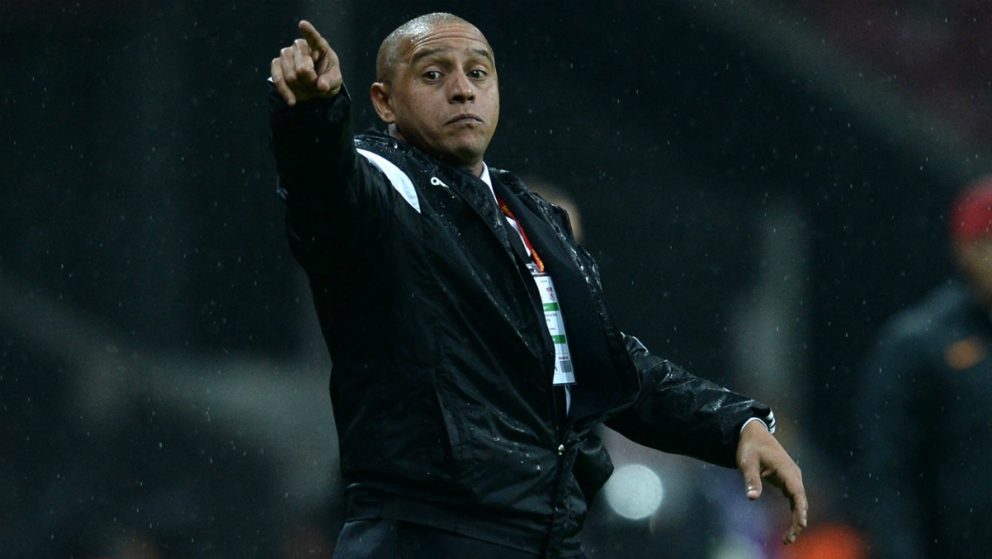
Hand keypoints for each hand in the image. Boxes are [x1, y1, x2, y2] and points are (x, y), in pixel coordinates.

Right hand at [270, 20, 341, 105]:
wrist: (314, 87)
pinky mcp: (276, 64)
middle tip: (316, 86)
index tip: (302, 24)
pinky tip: (292, 101)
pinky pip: (277, 78)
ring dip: (300, 88)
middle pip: (303, 68)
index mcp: (319, 46)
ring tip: (308, 89)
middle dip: (310, 83)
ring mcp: (286, 53)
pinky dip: (285, 92)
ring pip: (290, 75)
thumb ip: (330, 82)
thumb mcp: (335, 81)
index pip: (314, 38)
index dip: (308, 32)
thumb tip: (321, 86)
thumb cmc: (327, 79)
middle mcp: (300, 46)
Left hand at [736, 420, 807, 544]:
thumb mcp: (747, 462)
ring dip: (796, 519)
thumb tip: (752, 498)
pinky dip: (794, 512)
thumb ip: (751, 479)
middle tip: (789, 539)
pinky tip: (791, 526)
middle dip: (797, 520)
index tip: (801, 523)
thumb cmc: (750, 447)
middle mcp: (793, 475)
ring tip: (788, 538)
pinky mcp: (787, 480)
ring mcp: (792, 478)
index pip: (797, 492)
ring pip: (798, 502)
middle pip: (800, 501)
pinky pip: (794, 500)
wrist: (753, 433)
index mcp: (786, 469)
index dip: (800, 509)